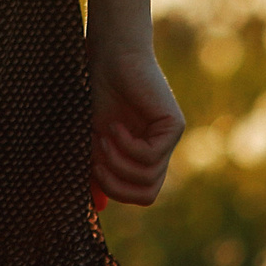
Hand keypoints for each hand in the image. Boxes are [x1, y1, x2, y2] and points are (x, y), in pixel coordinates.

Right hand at [85, 35, 183, 208]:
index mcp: (144, 155)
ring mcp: (170, 139)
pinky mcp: (174, 126)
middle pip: (148, 194)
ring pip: (149, 178)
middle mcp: (161, 150)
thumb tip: (100, 208)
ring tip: (104, 139)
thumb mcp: (92, 141)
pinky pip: (151, 156)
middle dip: (117, 183)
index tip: (93, 166)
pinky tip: (115, 127)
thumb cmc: (98, 93)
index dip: (116, 189)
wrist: (108, 58)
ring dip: (119, 163)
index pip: (140, 194)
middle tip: (96, 160)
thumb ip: (96, 172)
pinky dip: (128, 147)